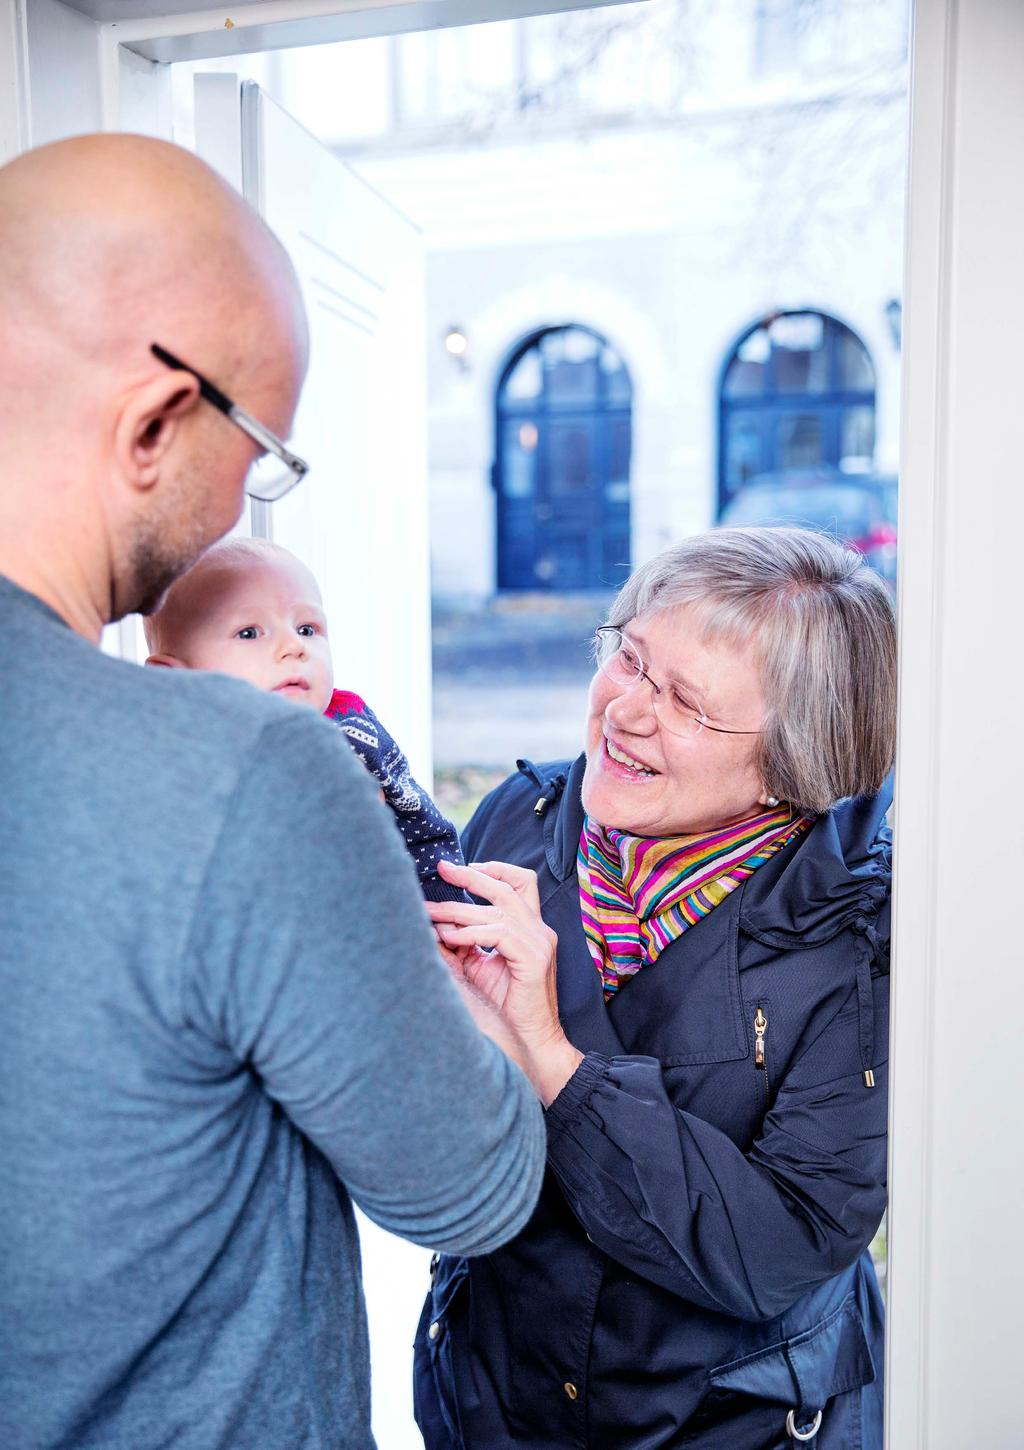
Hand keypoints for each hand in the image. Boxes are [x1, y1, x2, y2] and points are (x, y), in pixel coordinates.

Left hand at [428, 859, 582, 1104]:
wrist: (531, 1037)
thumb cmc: (507, 1002)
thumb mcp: (480, 965)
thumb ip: (464, 942)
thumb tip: (435, 923)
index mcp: (531, 926)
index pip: (521, 882)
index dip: (495, 868)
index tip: (464, 866)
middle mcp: (539, 929)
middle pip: (506, 887)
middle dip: (471, 876)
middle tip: (442, 869)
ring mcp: (539, 942)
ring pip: (496, 910)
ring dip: (459, 910)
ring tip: (432, 914)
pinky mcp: (533, 958)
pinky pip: (497, 934)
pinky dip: (470, 933)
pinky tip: (450, 937)